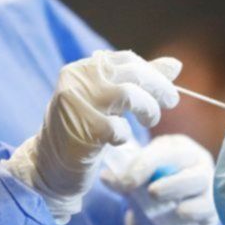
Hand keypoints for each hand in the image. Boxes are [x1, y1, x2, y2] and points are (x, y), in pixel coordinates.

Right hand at [5, 50, 180, 223]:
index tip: (167, 90)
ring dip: (148, 109)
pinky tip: (118, 140)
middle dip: (159, 88)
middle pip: (132, 72)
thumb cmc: (84, 129)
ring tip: (149, 122)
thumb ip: (139, 81)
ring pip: (129, 95)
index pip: (127, 59)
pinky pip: (117, 128)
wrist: (49, 164)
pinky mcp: (79, 130)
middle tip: (171, 102)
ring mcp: (76, 103)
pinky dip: (124, 135)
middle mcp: (77, 79)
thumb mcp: (110, 101)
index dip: (153, 73)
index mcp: (83, 68)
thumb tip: (174, 65)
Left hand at [101, 134, 216, 224]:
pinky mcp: (213, 204)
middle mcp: (194, 158)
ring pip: (199, 178)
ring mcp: (207, 180)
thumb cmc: (155, 189)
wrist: (173, 218)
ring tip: (161, 200)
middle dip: (164, 173)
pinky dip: (194, 208)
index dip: (144, 164)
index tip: (126, 182)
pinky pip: (208, 204)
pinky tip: (180, 213)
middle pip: (184, 158)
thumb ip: (123, 180)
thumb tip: (105, 176)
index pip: (161, 149)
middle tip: (150, 191)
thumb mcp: (137, 182)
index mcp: (173, 147)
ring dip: (178, 188)